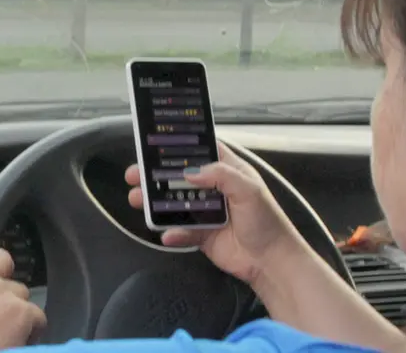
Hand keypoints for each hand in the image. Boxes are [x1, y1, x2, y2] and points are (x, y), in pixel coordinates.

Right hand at [126, 141, 305, 286]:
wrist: (270, 263)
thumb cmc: (265, 222)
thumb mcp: (249, 191)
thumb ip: (221, 176)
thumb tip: (190, 172)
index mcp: (227, 171)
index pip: (200, 151)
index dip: (179, 145)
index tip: (154, 142)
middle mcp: (213, 189)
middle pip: (179, 177)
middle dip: (155, 174)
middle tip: (134, 174)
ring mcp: (205, 212)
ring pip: (173, 202)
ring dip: (154, 201)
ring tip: (135, 199)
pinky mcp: (201, 235)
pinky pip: (181, 231)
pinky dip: (172, 232)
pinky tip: (166, 234)